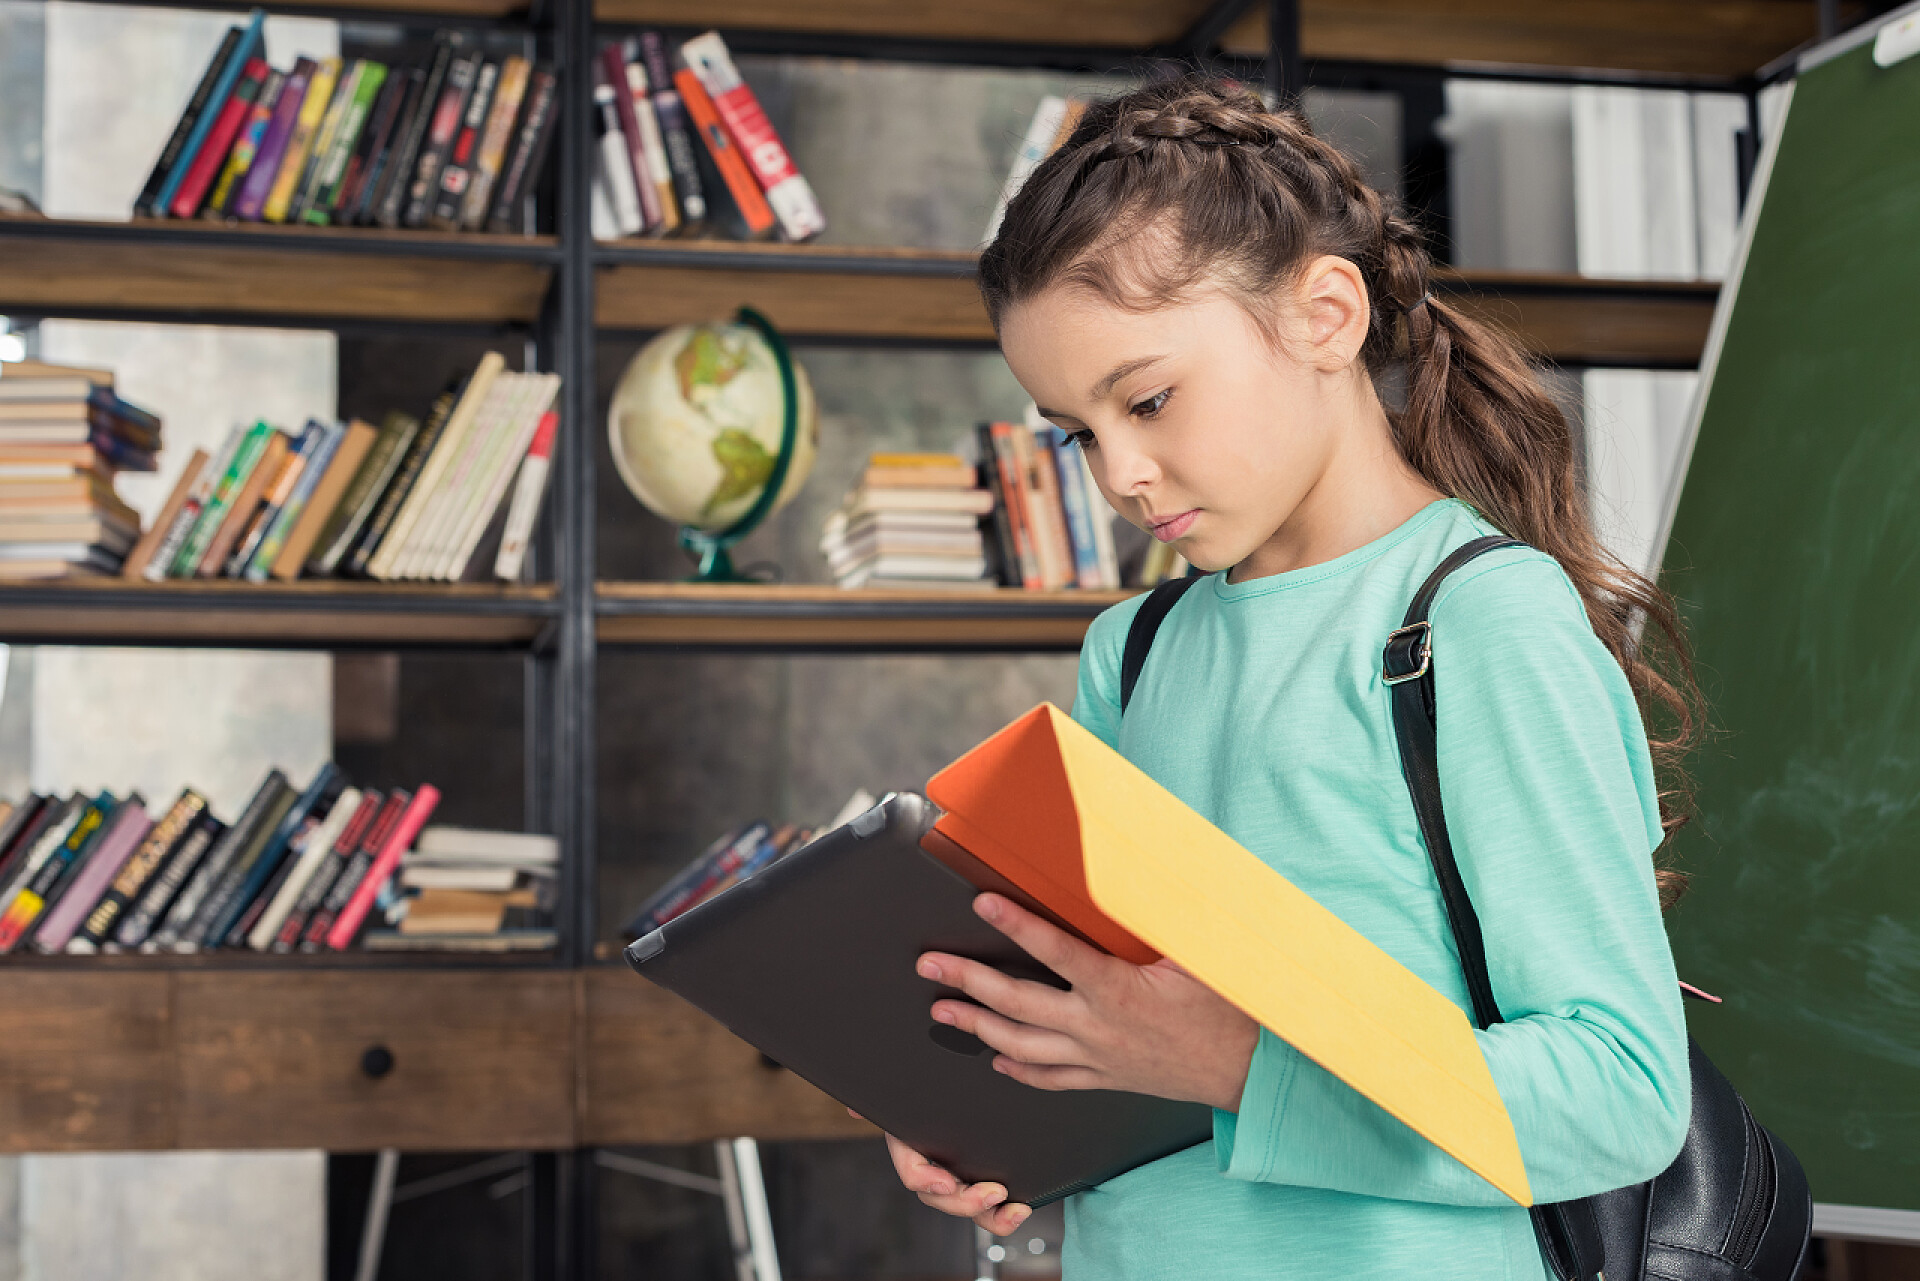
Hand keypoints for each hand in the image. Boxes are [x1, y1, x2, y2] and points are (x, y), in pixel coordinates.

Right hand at [852, 1109, 1031, 1234]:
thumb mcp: (909, 1092)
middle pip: (943, 1198)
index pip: (912, 1171)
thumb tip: (855, 1111)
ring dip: (991, 1215)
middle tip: (992, 1194)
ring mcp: (957, 1177)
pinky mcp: (981, 1181)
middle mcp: (933, 1167)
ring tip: (1015, 1211)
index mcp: (913, 1146)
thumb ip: (887, 1096)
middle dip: (966, 1202)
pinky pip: (990, 1207)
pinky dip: (1005, 1213)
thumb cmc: (926, 1091)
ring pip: (968, 1207)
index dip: (925, 1180)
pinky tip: (1022, 1208)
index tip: (944, 1182)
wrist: (947, 1088)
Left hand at [919, 893, 1258, 1110]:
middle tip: (931, 966)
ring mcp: (1098, 1058)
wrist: (1251, 1073)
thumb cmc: (1230, 1008)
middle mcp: (1099, 1027)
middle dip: (968, 982)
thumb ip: (1165, 917)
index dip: (1017, 926)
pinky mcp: (1106, 1078)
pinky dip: (1019, 1069)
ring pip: (1023, 1046)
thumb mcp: (1201, 953)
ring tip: (941, 1012)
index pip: (1056, 951)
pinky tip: (997, 1061)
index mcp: (1119, 990)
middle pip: (1019, 1004)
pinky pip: (1052, 1079)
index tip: (983, 903)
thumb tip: (1144, 873)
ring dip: (976, 1027)